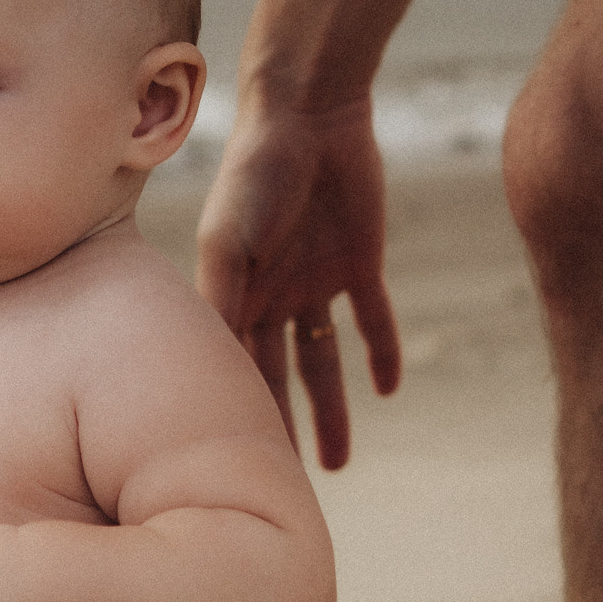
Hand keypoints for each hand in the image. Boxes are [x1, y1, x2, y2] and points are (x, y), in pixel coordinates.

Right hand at [195, 95, 400, 470]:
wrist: (310, 108)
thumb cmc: (256, 170)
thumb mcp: (229, 238)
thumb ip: (223, 298)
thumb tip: (214, 368)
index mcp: (232, 295)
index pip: (235, 374)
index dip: (239, 424)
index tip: (239, 478)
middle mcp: (271, 296)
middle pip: (277, 379)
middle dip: (281, 432)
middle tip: (287, 493)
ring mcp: (316, 281)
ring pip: (324, 361)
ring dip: (331, 410)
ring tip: (337, 463)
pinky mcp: (361, 262)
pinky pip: (373, 319)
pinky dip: (382, 351)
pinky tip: (389, 389)